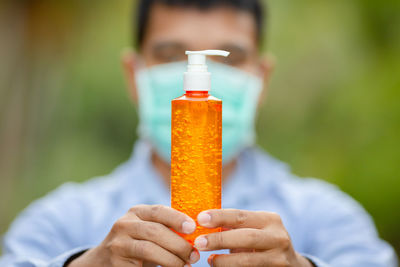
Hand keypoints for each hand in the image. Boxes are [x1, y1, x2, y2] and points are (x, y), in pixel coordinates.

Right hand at [68, 205, 199, 266]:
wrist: (103, 261)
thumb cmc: (136, 244)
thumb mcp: (147, 230)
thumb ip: (166, 228)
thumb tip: (196, 235)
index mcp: (136, 212)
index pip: (159, 211)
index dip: (177, 218)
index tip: (193, 228)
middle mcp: (124, 224)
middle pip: (156, 231)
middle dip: (179, 244)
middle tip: (194, 256)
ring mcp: (118, 243)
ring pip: (149, 249)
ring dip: (172, 259)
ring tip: (185, 265)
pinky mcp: (116, 262)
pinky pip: (142, 266)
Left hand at [193, 209, 312, 266]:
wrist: (292, 265)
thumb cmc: (263, 242)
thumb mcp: (255, 228)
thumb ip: (235, 225)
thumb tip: (202, 221)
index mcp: (270, 220)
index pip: (241, 215)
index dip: (220, 217)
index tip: (200, 219)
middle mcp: (278, 237)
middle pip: (246, 237)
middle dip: (220, 240)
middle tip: (199, 242)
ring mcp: (279, 258)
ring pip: (248, 260)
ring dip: (225, 261)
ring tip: (209, 260)